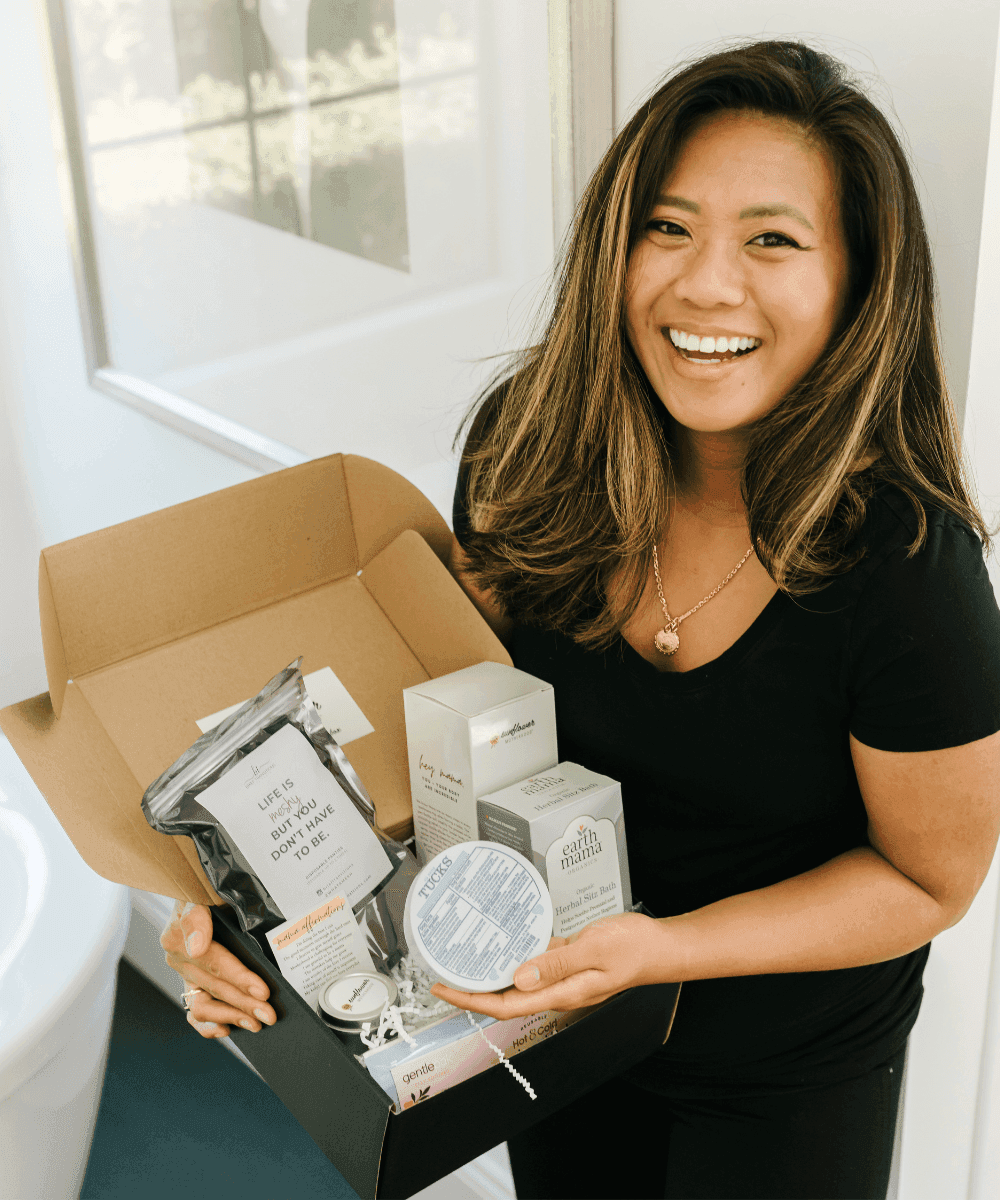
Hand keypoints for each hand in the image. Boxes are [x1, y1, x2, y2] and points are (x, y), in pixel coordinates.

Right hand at [160, 901, 276, 1038]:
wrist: (196, 889)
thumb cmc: (204, 889)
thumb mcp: (201, 891)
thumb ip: (196, 916)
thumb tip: (197, 946)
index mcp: (179, 935)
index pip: (215, 963)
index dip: (241, 978)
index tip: (262, 991)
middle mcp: (178, 957)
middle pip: (215, 986)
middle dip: (244, 1003)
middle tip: (269, 1014)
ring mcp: (184, 973)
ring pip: (203, 1005)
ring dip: (231, 1016)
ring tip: (255, 1024)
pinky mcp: (190, 983)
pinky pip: (194, 1011)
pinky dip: (208, 1025)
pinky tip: (227, 1030)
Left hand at [429, 911, 670, 1018]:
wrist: (661, 946)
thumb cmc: (634, 948)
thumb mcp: (595, 949)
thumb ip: (557, 963)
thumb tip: (519, 976)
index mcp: (560, 993)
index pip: (504, 1005)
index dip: (470, 999)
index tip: (443, 988)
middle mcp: (556, 989)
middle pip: (504, 996)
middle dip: (471, 988)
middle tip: (442, 970)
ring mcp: (561, 975)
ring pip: (517, 978)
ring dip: (490, 970)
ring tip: (463, 955)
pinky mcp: (567, 960)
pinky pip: (534, 960)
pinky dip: (514, 951)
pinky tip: (503, 937)